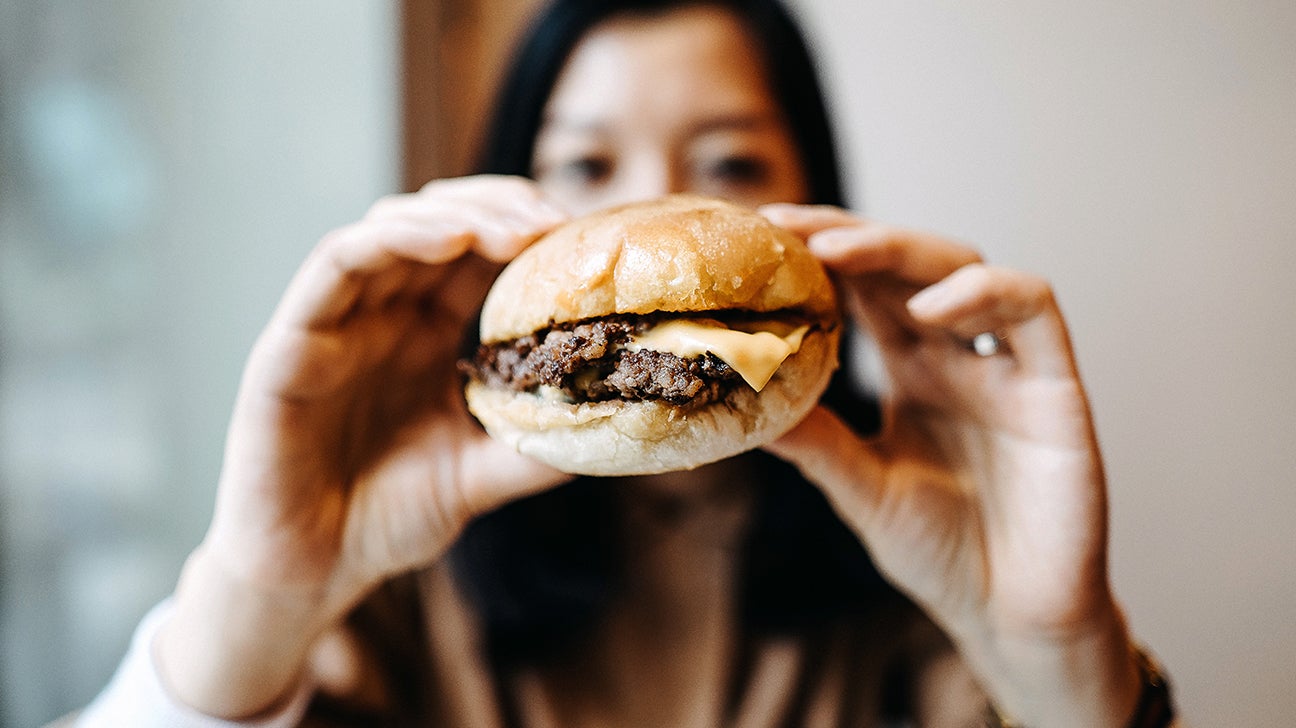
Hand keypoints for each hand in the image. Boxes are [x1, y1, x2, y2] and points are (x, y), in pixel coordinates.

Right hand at [157, 176, 571, 718]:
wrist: (310, 573)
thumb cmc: (384, 520)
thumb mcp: (478, 479)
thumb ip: (533, 451)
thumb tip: (610, 429)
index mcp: (423, 334)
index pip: (476, 254)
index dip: (527, 232)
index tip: (581, 236)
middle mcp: (380, 316)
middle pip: (439, 224)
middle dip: (502, 208)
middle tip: (557, 220)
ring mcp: (335, 323)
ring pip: (391, 227)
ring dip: (458, 212)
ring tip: (518, 227)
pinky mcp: (291, 341)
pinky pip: (338, 264)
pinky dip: (394, 238)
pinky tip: (451, 238)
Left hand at [760, 205, 1140, 726]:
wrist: (1012, 619)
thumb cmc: (943, 553)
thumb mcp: (862, 489)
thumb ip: (816, 442)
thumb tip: (737, 402)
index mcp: (913, 372)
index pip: (865, 288)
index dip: (819, 255)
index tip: (759, 236)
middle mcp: (959, 357)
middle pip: (907, 265)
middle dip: (849, 236)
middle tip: (787, 228)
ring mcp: (1008, 368)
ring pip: (967, 268)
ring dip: (904, 250)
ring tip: (838, 253)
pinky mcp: (1056, 390)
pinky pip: (1033, 314)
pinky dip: (983, 294)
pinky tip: (927, 307)